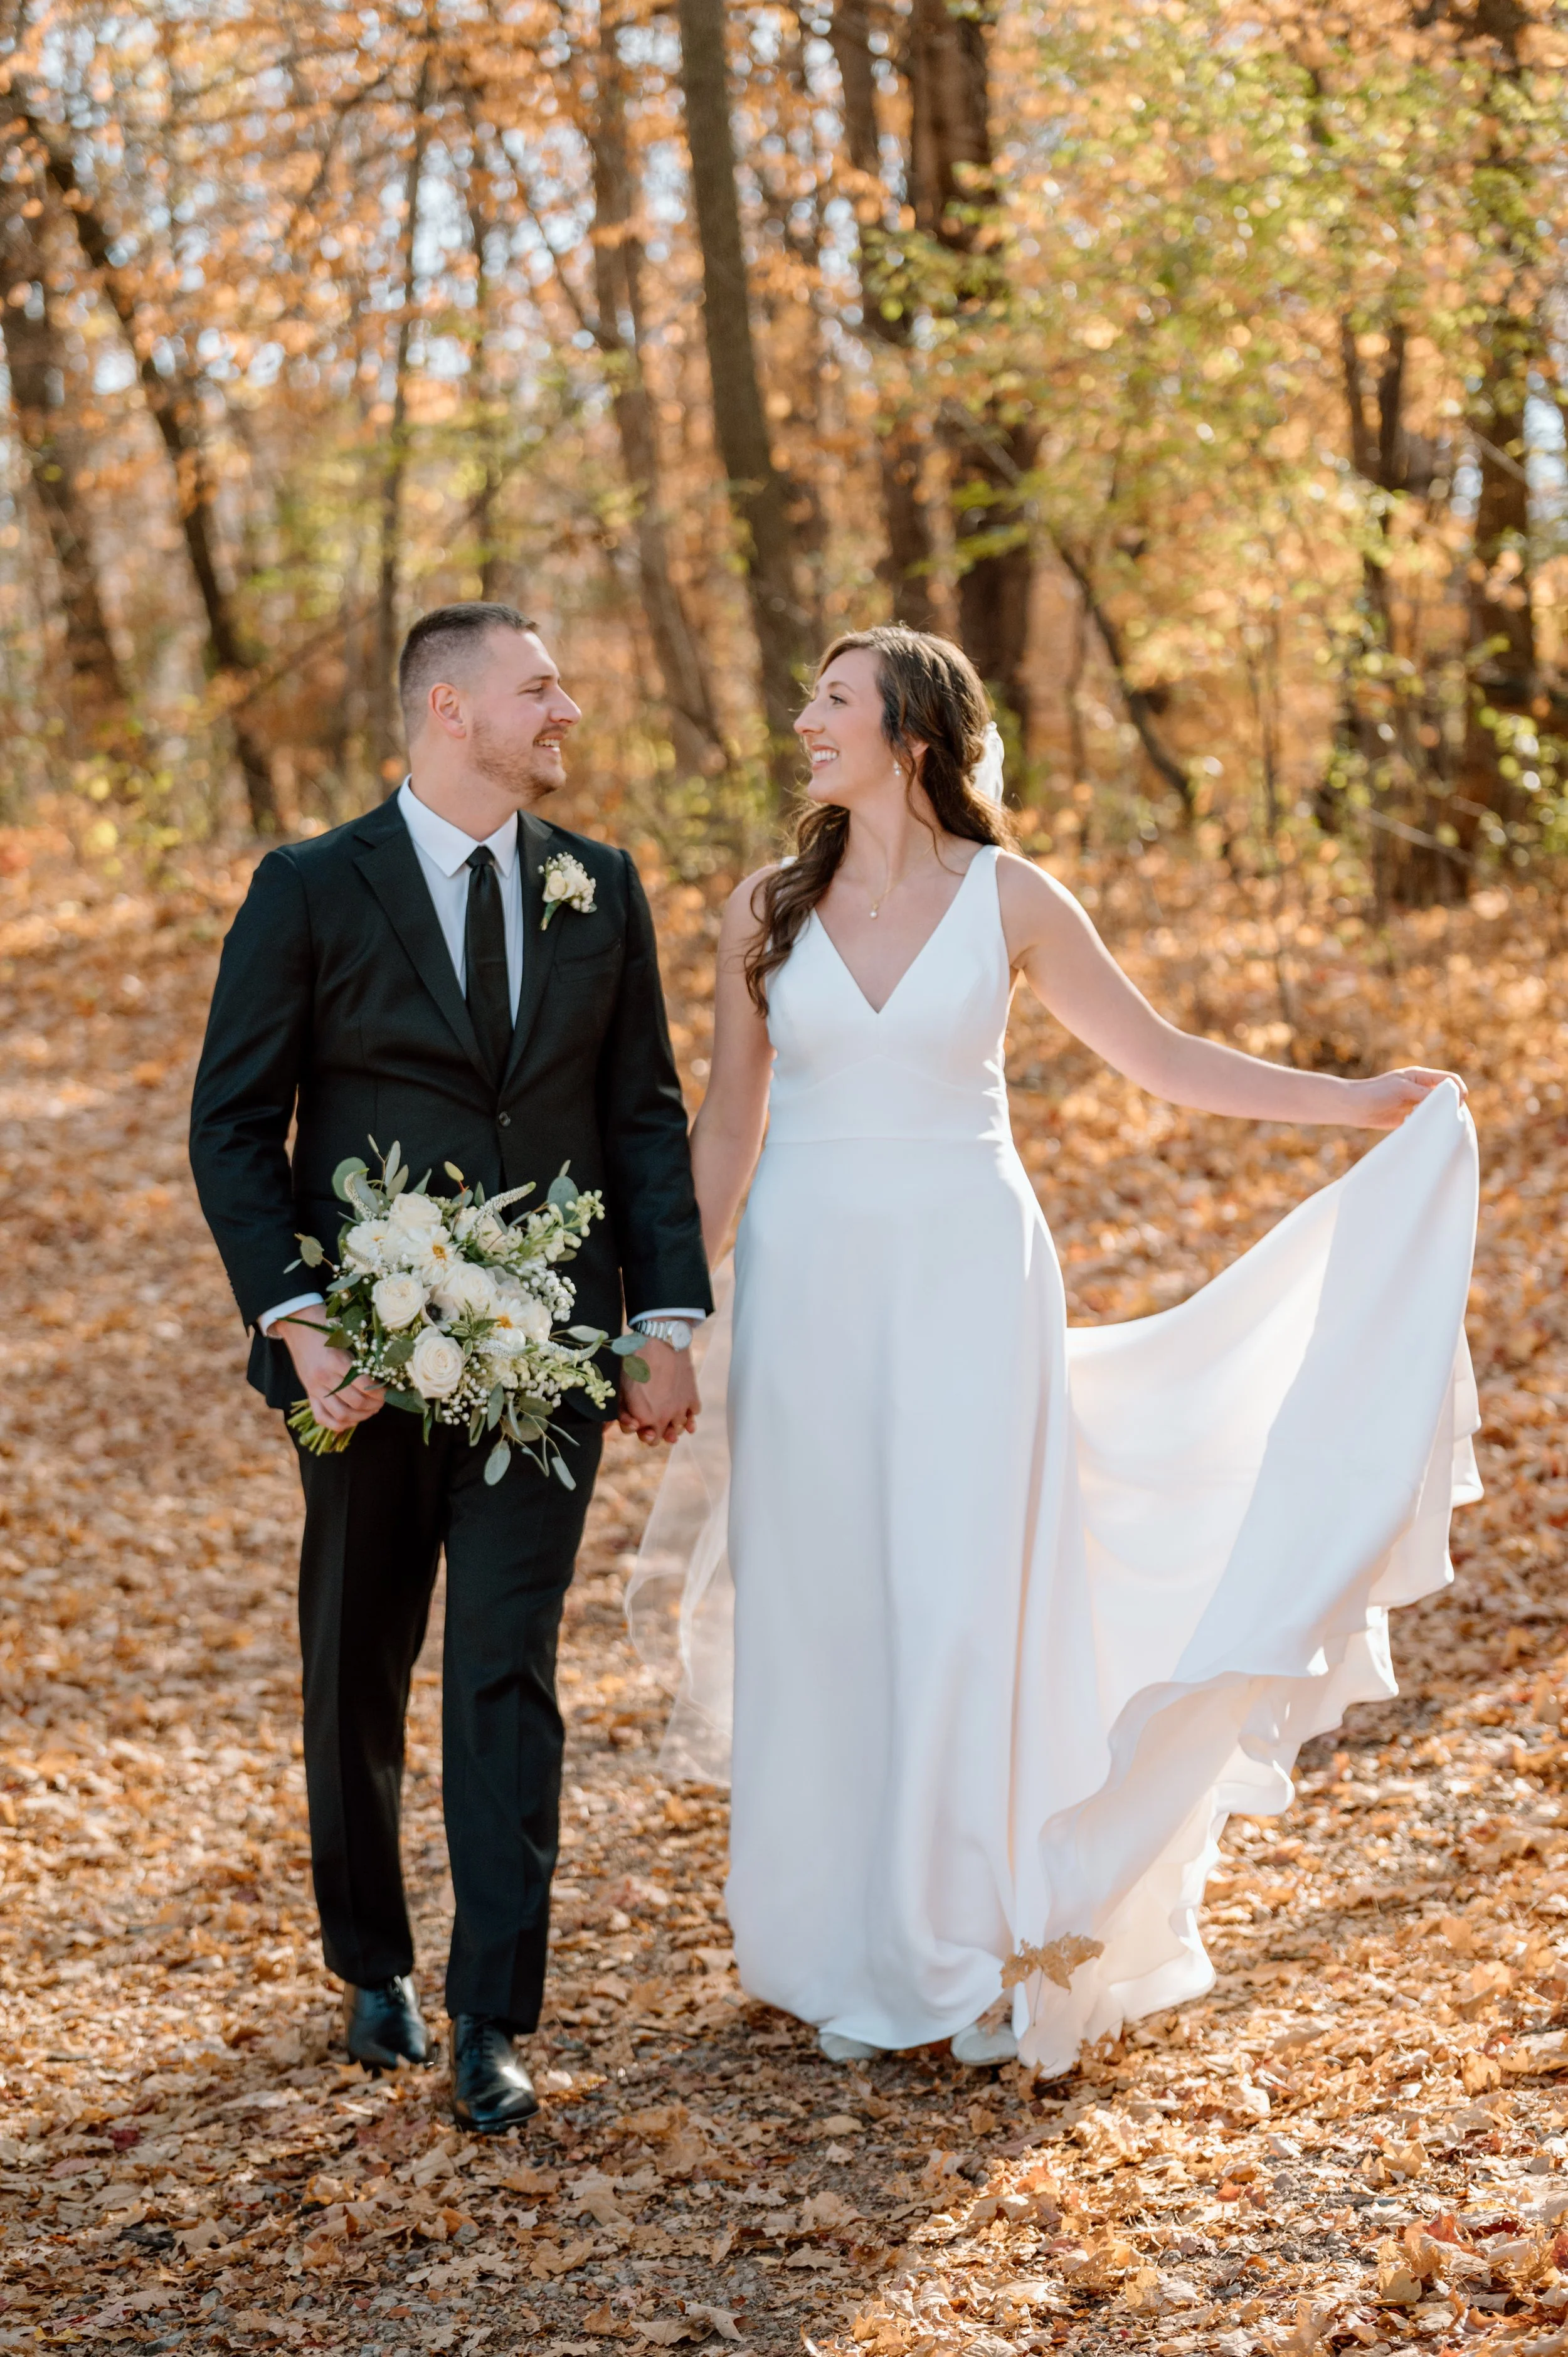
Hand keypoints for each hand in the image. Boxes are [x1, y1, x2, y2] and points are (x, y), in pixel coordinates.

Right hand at [275, 1304, 384, 1433]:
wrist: (297, 1324)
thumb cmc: (325, 1324)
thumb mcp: (346, 1332)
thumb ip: (363, 1351)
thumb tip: (386, 1368)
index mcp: (336, 1361)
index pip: (364, 1385)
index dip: (380, 1391)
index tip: (388, 1389)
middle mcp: (324, 1378)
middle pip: (356, 1402)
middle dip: (375, 1404)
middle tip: (383, 1400)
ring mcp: (314, 1388)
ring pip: (341, 1415)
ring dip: (361, 1416)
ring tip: (371, 1410)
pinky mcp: (308, 1393)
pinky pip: (322, 1418)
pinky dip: (338, 1424)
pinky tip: (352, 1419)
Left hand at [618, 1336, 699, 1446]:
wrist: (660, 1340)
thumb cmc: (635, 1362)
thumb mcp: (621, 1388)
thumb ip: (618, 1411)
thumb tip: (603, 1430)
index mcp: (644, 1418)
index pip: (647, 1439)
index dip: (641, 1430)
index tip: (639, 1421)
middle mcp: (664, 1418)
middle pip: (663, 1439)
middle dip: (657, 1432)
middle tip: (653, 1420)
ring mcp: (681, 1409)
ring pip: (679, 1429)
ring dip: (673, 1425)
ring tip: (668, 1415)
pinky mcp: (692, 1397)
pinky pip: (694, 1415)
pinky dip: (689, 1415)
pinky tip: (684, 1410)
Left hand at [1350, 1065, 1467, 1130]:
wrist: (1354, 1107)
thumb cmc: (1376, 1092)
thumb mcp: (1402, 1089)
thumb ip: (1424, 1093)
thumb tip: (1447, 1100)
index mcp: (1421, 1077)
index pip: (1450, 1080)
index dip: (1459, 1089)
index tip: (1460, 1102)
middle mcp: (1421, 1089)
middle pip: (1446, 1096)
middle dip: (1451, 1106)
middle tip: (1449, 1117)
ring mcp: (1416, 1104)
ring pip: (1437, 1110)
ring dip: (1439, 1117)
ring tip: (1436, 1124)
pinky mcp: (1409, 1118)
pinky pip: (1426, 1121)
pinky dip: (1428, 1126)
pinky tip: (1425, 1129)